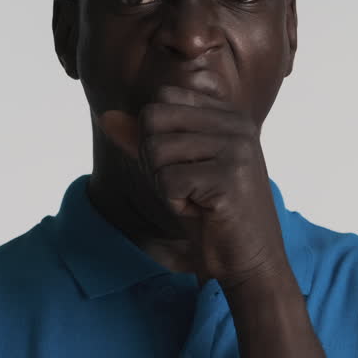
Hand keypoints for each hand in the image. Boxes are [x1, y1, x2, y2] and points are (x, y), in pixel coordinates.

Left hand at [98, 85, 289, 289]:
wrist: (250, 260)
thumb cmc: (212, 215)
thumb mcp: (174, 169)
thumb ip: (144, 140)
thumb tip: (107, 118)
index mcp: (228, 114)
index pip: (162, 98)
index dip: (155, 135)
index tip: (183, 167)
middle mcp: (237, 124)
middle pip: (153, 118)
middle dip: (153, 159)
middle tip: (184, 186)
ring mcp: (236, 149)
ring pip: (156, 150)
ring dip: (164, 184)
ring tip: (195, 199)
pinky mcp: (229, 177)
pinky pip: (167, 181)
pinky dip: (175, 203)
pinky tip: (201, 212)